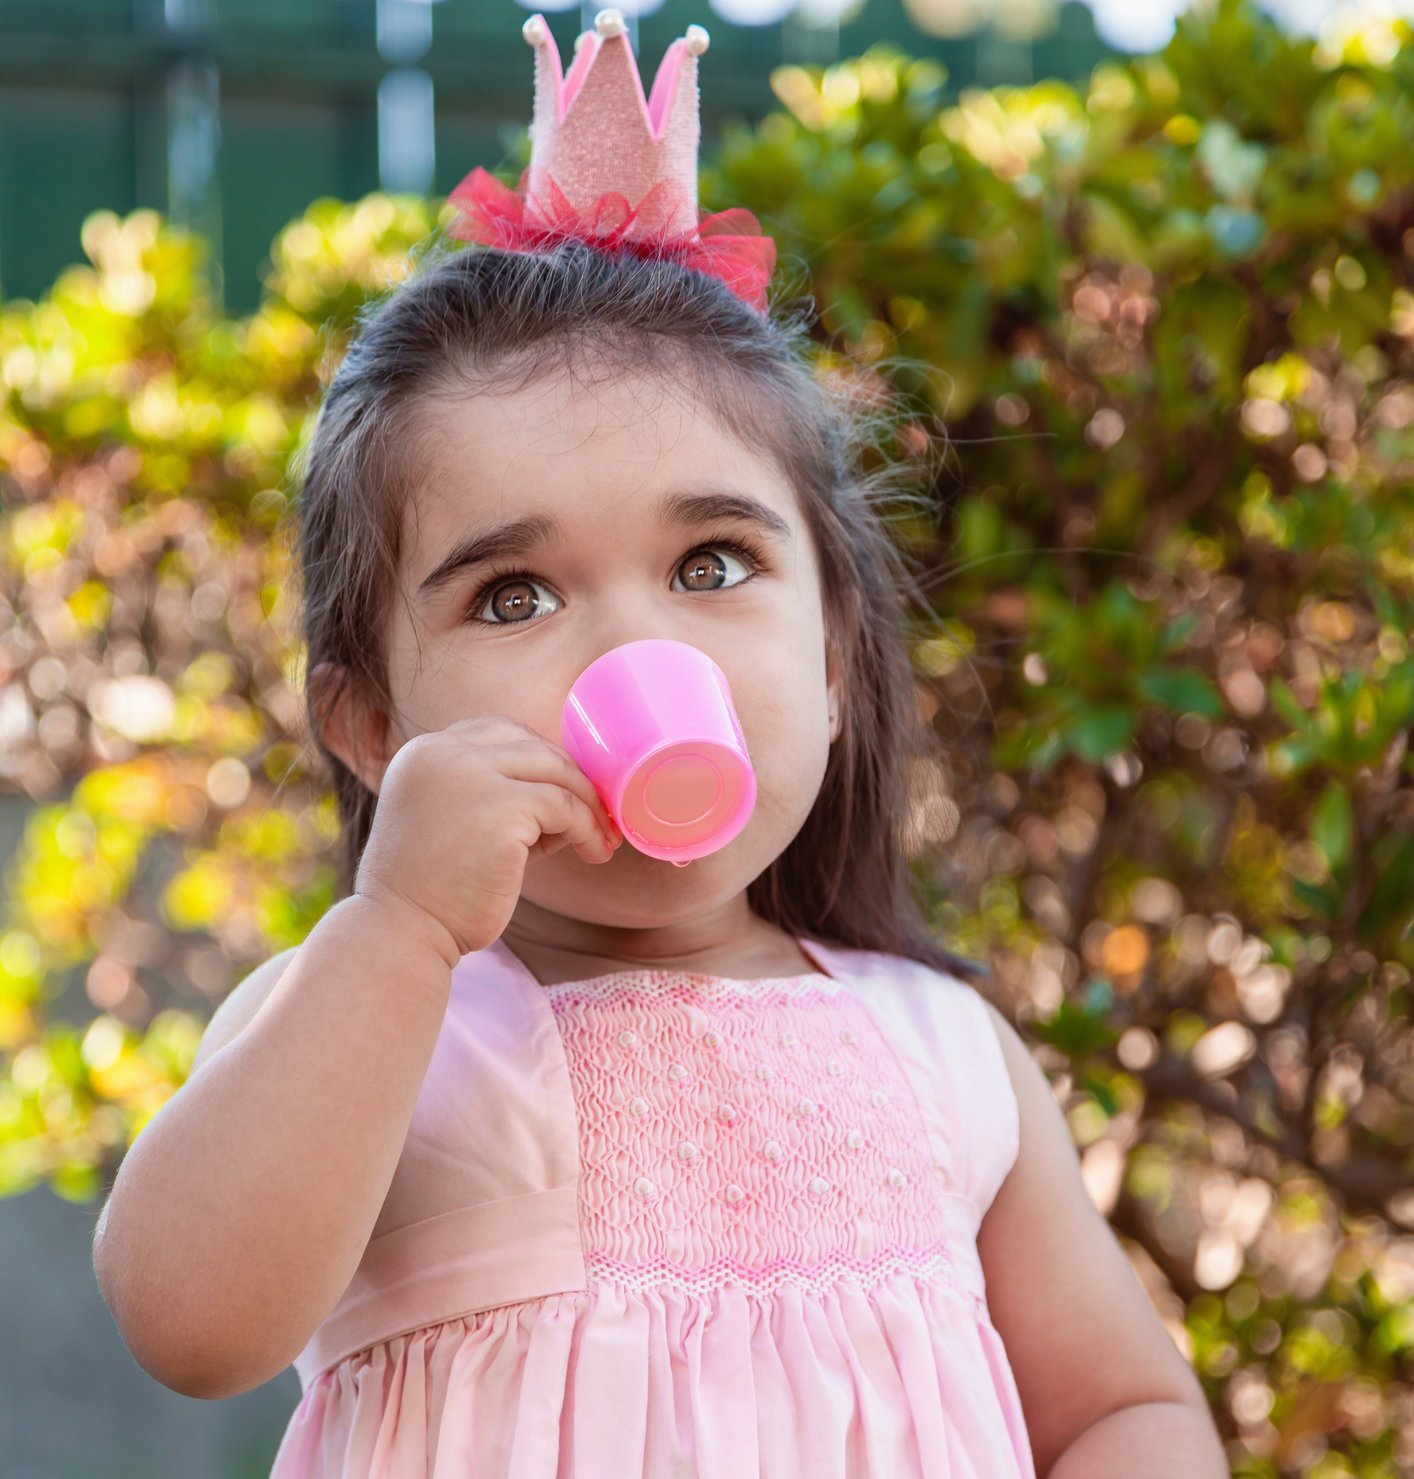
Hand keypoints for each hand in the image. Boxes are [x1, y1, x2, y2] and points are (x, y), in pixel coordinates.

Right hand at [353, 717, 621, 960]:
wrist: (401, 933)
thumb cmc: (432, 890)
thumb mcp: (458, 823)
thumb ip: (499, 796)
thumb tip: (573, 793)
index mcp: (424, 752)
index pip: (498, 733)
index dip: (539, 761)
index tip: (565, 794)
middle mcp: (443, 753)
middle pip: (533, 746)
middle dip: (572, 781)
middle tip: (598, 817)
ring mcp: (471, 776)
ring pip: (556, 772)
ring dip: (588, 805)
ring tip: (601, 839)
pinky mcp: (501, 809)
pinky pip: (565, 807)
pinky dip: (588, 828)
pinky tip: (593, 852)